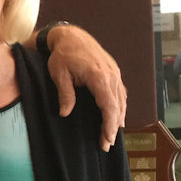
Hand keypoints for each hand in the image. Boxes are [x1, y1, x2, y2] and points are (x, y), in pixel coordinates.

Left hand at [46, 24, 126, 150]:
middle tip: (107, 144)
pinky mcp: (113, 71)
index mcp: (99, 76)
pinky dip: (120, 106)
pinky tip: (117, 117)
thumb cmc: (63, 54)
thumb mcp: (59, 74)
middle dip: (113, 127)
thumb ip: (65, 94)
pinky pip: (120, 92)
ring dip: (118, 118)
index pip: (109, 106)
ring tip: (111, 135)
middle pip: (117, 106)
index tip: (107, 139)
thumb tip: (65, 113)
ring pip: (121, 100)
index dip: (109, 125)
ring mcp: (114, 72)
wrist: (70, 35)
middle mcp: (111, 75)